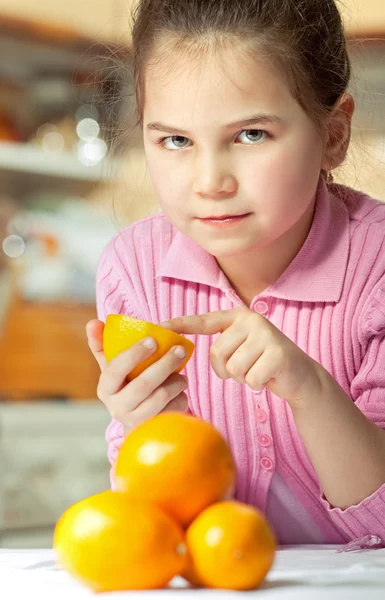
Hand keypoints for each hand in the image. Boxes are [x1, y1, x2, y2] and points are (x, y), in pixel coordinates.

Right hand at [86, 319, 188, 431]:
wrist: (136, 420)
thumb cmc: (125, 384)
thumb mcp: (112, 366)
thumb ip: (101, 343)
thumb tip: (93, 322)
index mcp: (105, 389)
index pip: (116, 369)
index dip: (134, 354)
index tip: (153, 340)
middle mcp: (118, 408)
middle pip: (143, 385)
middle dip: (164, 364)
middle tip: (180, 349)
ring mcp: (136, 421)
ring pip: (161, 397)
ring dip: (177, 381)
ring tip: (182, 373)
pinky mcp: (155, 429)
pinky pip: (174, 409)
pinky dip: (181, 396)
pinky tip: (179, 390)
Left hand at [163, 307, 321, 408]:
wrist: (300, 375)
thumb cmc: (262, 363)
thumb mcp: (240, 349)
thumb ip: (220, 346)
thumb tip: (183, 351)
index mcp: (237, 317)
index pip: (204, 320)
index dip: (181, 324)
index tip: (159, 326)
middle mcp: (251, 320)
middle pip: (217, 354)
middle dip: (226, 371)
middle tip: (245, 369)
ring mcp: (266, 334)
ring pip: (233, 368)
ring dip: (243, 378)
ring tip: (258, 370)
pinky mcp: (278, 353)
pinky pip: (250, 378)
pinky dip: (256, 384)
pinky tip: (268, 377)